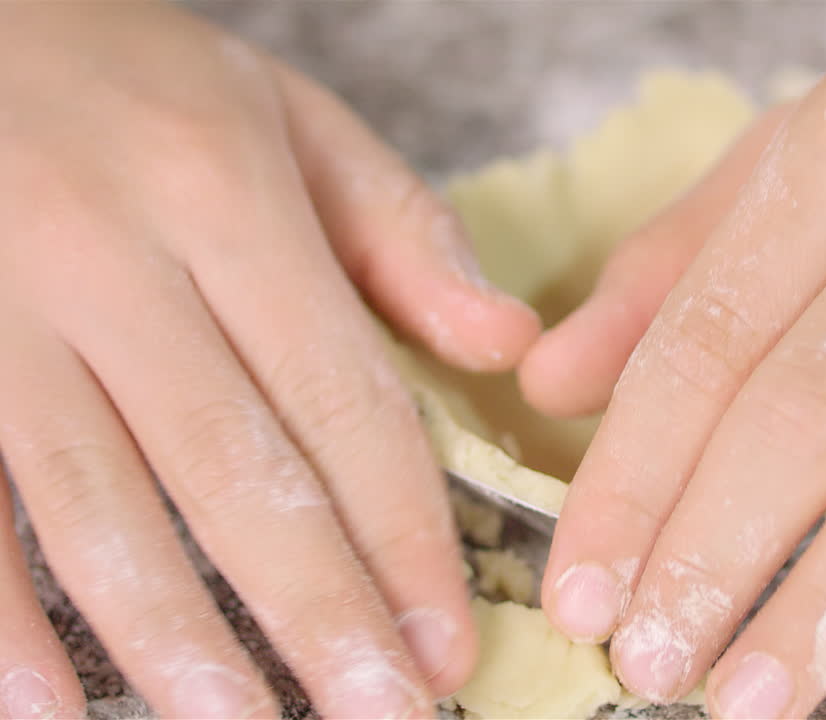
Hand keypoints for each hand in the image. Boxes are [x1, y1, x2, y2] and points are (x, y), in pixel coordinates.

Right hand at [0, 4, 539, 716]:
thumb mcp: (292, 119)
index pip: (340, 398)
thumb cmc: (144, 80)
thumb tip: (508, 345)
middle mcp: (109, 257)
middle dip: (315, 609)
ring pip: (95, 500)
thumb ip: (403, 234)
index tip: (448, 641)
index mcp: (225, 198)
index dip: (402, 533)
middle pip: (231, 469)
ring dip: (174, 633)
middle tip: (380, 714)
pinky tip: (46, 706)